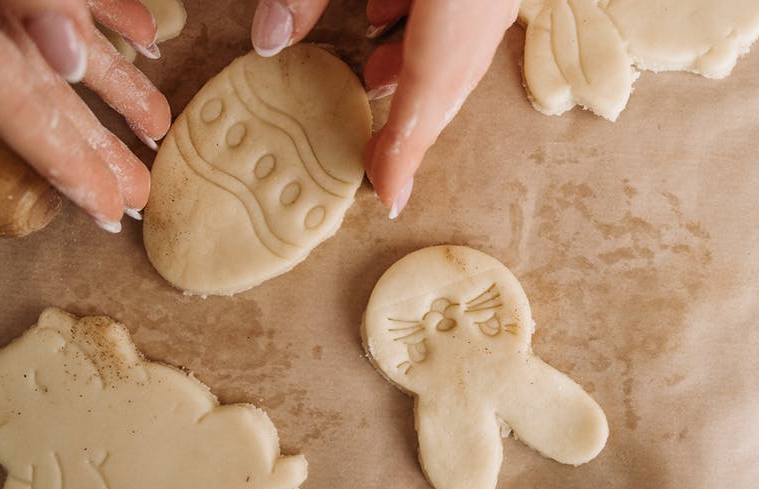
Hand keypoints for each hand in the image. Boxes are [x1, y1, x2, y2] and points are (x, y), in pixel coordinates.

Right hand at [0, 0, 171, 231]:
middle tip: (139, 197)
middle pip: (48, 97)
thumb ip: (27, 1)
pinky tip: (146, 37)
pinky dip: (112, 16)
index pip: (23, 114)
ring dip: (118, 88)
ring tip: (156, 127)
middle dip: (96, 151)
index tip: (111, 212)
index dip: (71, 170)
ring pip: (70, 48)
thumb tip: (70, 53)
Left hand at [251, 0, 519, 217]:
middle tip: (377, 162)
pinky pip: (465, 15)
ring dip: (415, 71)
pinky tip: (388, 13)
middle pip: (450, 83)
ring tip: (371, 82)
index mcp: (458, 3)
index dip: (406, 154)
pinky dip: (427, 29)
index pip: (429, 95)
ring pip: (460, 50)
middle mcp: (488, 2)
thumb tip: (270, 41)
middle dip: (412, 125)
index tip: (389, 199)